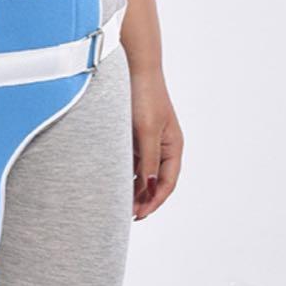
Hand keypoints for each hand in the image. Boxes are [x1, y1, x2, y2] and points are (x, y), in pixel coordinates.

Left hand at [131, 70, 182, 219]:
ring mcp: (147, 142)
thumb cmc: (144, 97)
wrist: (133, 69)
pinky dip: (124, 173)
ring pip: (142, 173)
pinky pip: (130, 161)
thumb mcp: (147, 132)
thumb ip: (148, 160)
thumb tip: (150, 188)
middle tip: (126, 215)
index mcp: (173, 147)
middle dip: (143, 199)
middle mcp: (162, 146)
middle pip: (155, 182)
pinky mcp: (133, 135)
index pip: (167, 183)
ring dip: (133, 188)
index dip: (154, 201)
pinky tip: (112, 183)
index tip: (139, 215)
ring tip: (118, 204)